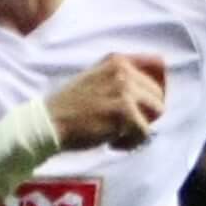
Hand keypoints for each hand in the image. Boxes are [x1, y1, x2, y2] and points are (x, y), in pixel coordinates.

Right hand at [44, 53, 166, 153]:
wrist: (49, 122)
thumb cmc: (68, 106)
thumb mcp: (93, 79)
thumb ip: (117, 78)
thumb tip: (144, 90)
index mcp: (118, 62)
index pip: (151, 78)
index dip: (143, 99)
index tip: (129, 112)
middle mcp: (124, 72)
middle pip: (156, 96)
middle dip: (143, 114)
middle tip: (122, 125)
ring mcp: (125, 92)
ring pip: (155, 113)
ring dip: (139, 127)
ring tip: (118, 134)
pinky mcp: (125, 114)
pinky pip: (144, 132)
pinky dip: (130, 143)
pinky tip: (112, 143)